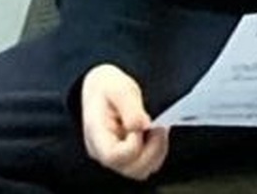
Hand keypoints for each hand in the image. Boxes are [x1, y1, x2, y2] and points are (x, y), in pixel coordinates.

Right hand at [79, 65, 168, 179]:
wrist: (102, 88)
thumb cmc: (107, 87)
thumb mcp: (117, 86)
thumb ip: (130, 106)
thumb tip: (144, 125)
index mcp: (96, 136)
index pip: (114, 156)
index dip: (133, 144)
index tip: (143, 123)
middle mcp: (104, 153)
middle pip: (131, 169)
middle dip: (152, 149)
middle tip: (160, 126)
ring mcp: (117, 157)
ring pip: (141, 170)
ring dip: (157, 151)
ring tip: (159, 127)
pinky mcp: (129, 156)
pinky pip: (146, 164)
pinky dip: (157, 151)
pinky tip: (157, 132)